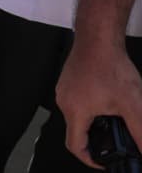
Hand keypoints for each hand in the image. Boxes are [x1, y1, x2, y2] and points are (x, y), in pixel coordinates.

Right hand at [57, 37, 141, 166]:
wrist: (98, 38)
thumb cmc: (110, 66)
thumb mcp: (132, 105)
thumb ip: (140, 131)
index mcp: (76, 112)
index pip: (75, 146)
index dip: (90, 160)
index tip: (104, 162)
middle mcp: (64, 101)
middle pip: (77, 130)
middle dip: (97, 138)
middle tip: (117, 137)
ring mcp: (64, 89)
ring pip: (77, 114)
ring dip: (94, 121)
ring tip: (114, 116)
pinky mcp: (68, 80)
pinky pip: (76, 100)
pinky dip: (91, 106)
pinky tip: (107, 98)